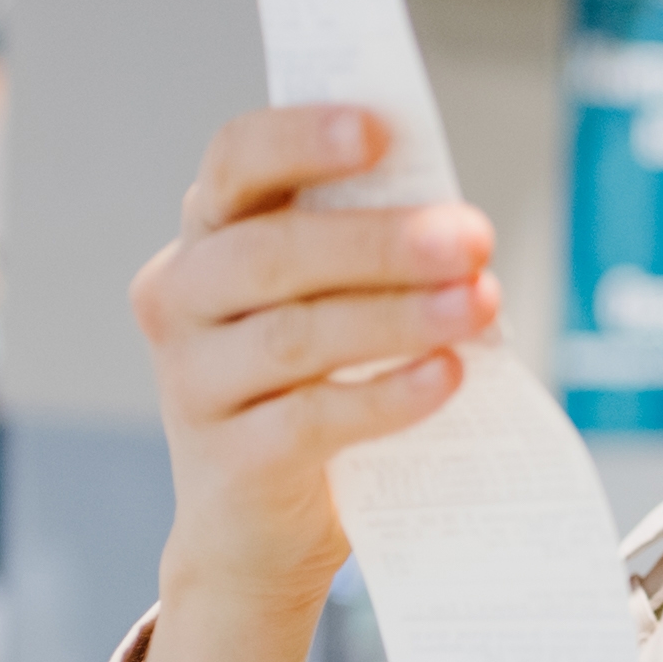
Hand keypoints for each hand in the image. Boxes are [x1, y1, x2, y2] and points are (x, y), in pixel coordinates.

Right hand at [132, 104, 494, 615]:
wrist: (263, 530)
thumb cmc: (315, 387)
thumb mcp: (332, 305)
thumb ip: (369, 256)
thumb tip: (459, 226)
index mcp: (210, 234)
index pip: (235, 163)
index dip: (300, 138)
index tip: (380, 131)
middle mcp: (183, 298)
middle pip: (272, 252)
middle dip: (380, 241)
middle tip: (470, 238)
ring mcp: (193, 383)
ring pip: (295, 335)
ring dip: (396, 316)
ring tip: (479, 304)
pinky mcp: (228, 462)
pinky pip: (310, 418)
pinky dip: (386, 396)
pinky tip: (446, 378)